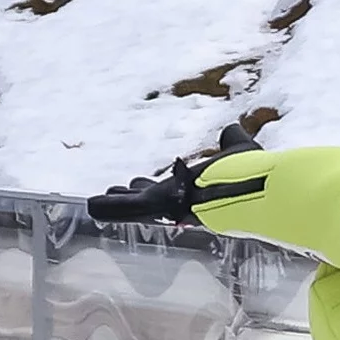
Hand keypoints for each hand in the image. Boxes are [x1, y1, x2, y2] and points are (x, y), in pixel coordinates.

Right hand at [87, 123, 263, 225]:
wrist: (249, 186)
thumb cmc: (249, 173)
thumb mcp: (239, 152)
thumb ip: (235, 142)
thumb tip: (232, 132)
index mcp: (200, 191)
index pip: (177, 190)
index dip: (166, 185)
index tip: (155, 184)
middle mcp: (183, 201)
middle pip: (154, 200)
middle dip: (139, 195)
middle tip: (122, 191)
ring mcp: (168, 204)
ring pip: (137, 204)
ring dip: (120, 201)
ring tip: (101, 200)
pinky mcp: (157, 202)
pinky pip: (127, 207)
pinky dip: (109, 207)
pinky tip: (90, 206)